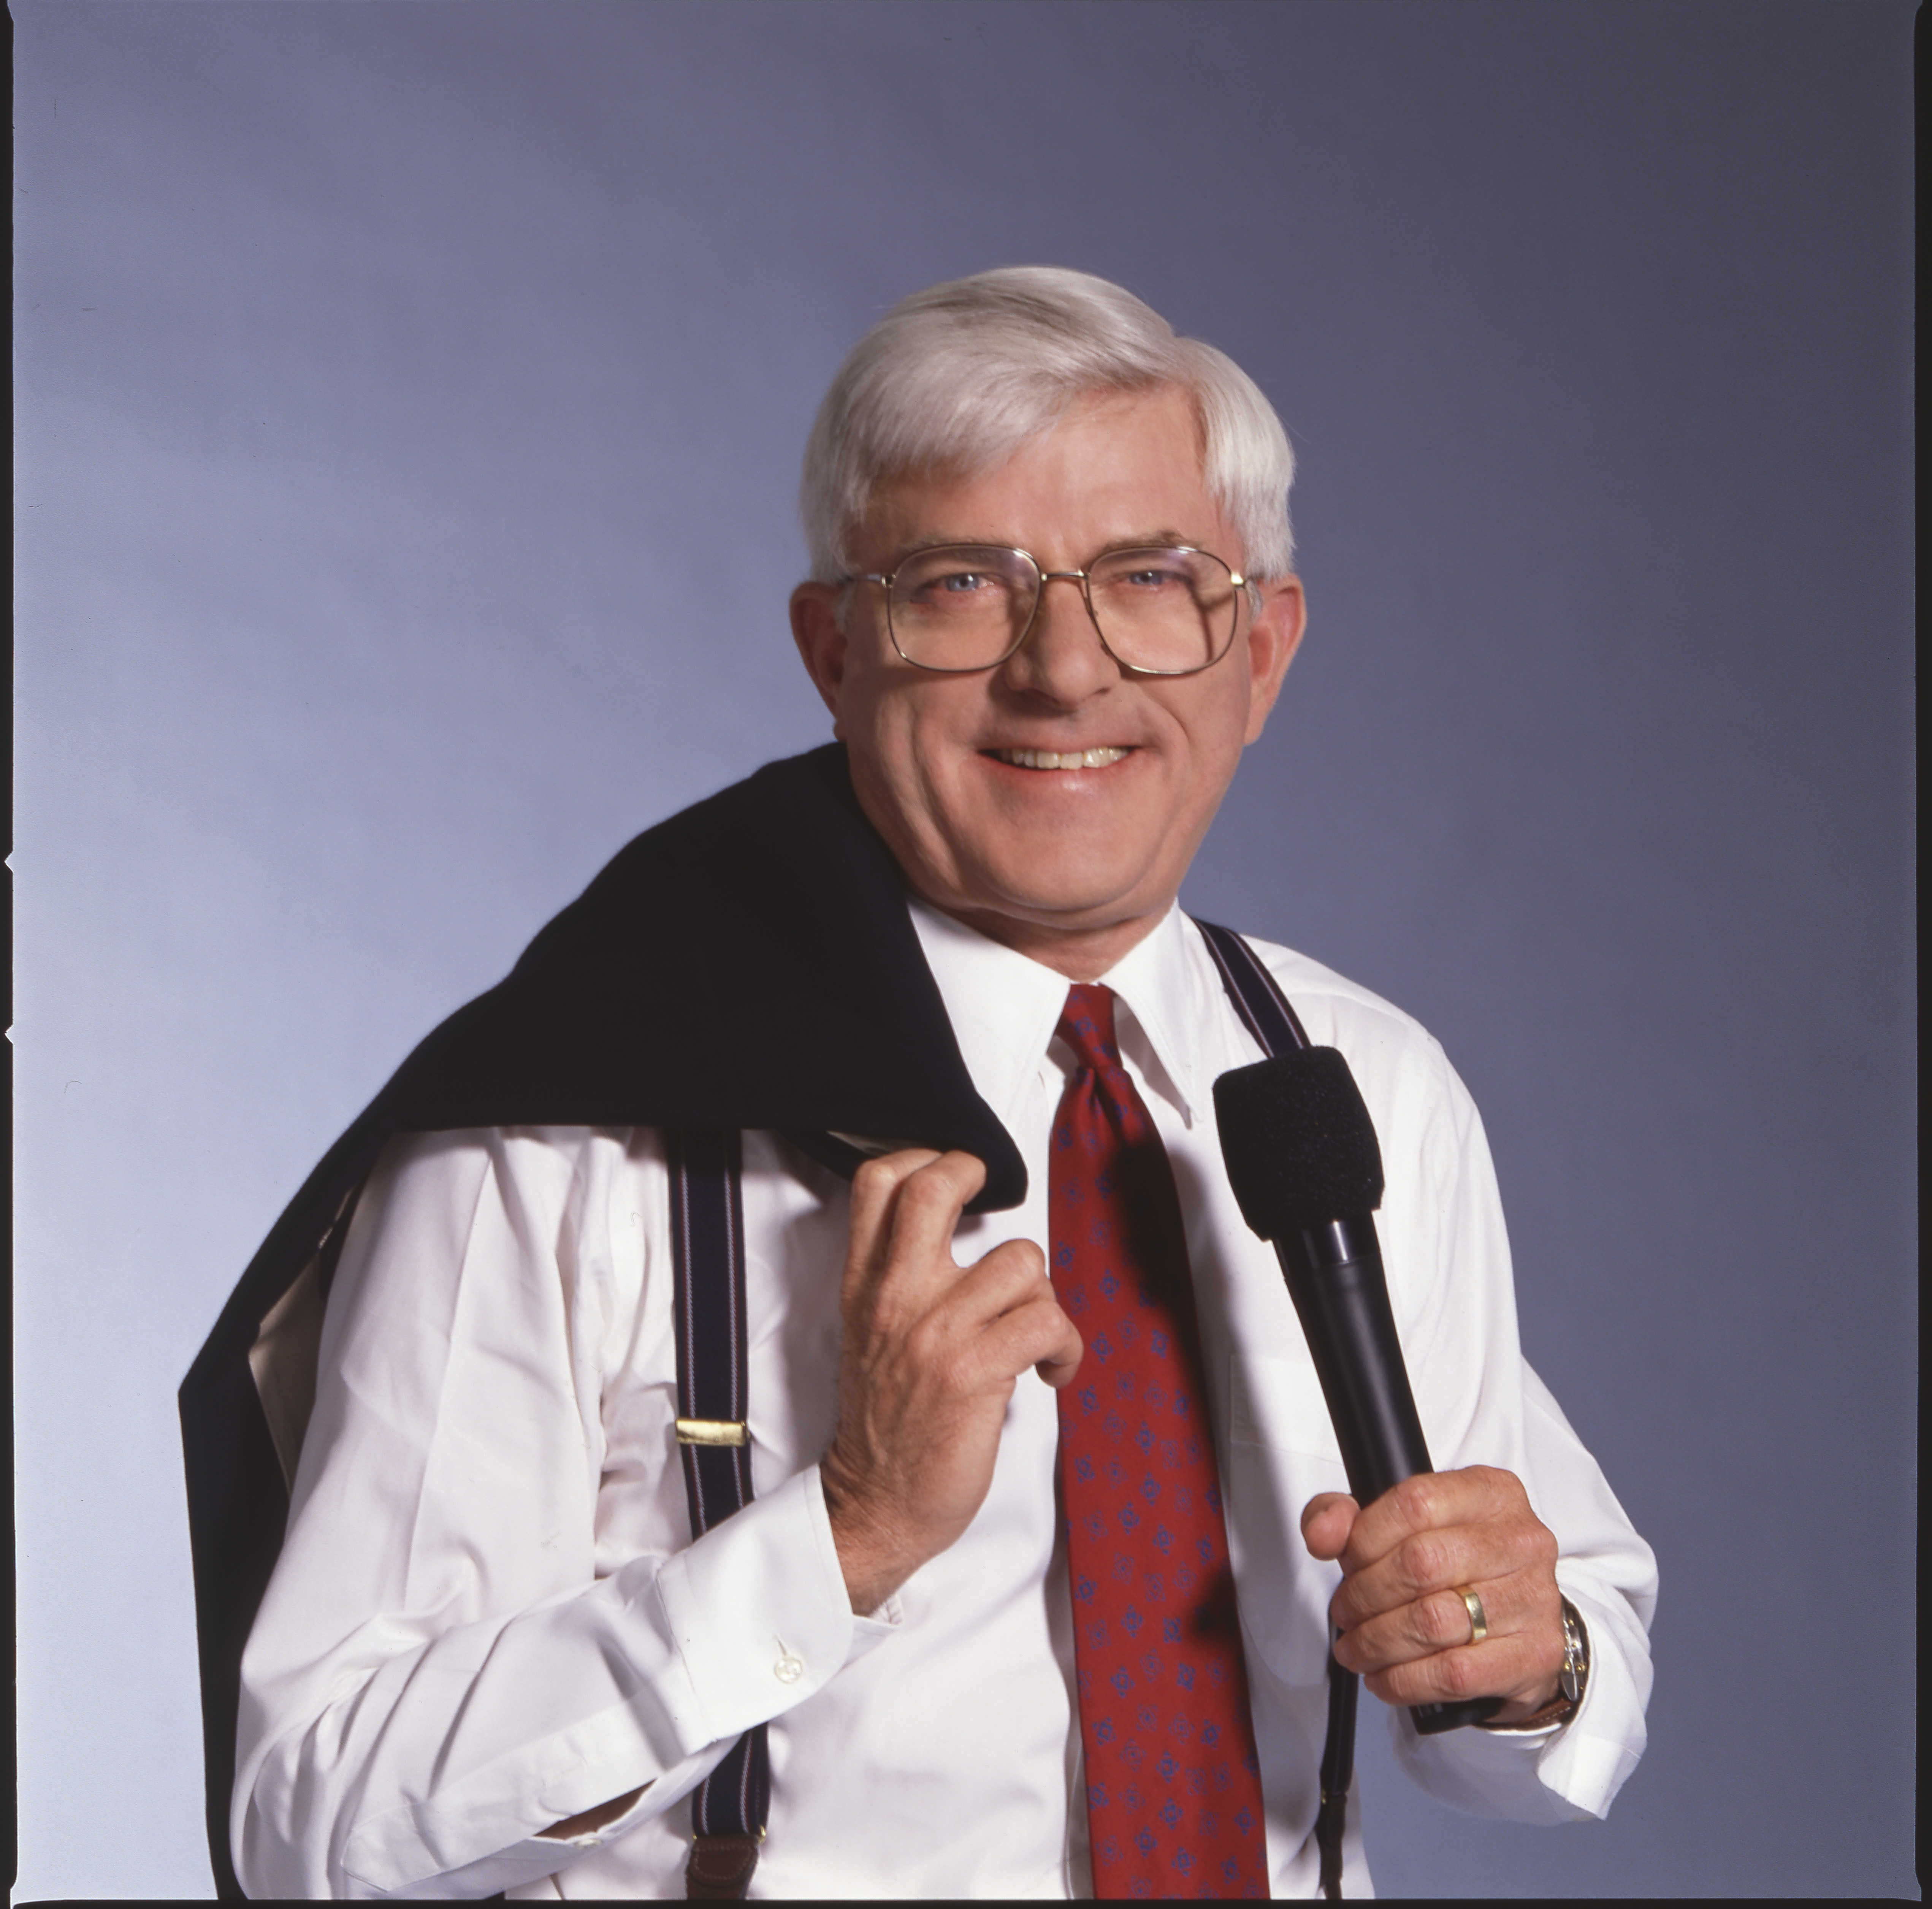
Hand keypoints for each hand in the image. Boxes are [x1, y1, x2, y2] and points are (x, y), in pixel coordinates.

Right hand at [820, 1150, 1082, 1614]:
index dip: (923, 1158)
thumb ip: (896, 1283)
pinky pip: (1047, 1319)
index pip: (878, 1185)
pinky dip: (1066, 1346)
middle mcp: (895, 1299)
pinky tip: (1052, 1370)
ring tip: (1036, 1330)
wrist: (876, 1503)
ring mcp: (934, 1332)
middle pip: (933, 1190)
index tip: (953, 1173)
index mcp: (865, 1287)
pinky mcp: (974, 1371)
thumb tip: (954, 1240)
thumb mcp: (867, 1336)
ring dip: (1043, 1294)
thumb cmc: (884, 1424)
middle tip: (995, 1200)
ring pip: (1021, 1260)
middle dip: (973, 1175)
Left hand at [1301, 1466, 1564, 1723]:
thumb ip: (1348, 1517)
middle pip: (1420, 1564)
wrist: (1518, 1622)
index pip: (1414, 1503)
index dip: (1365, 1538)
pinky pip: (1454, 1673)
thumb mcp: (1404, 1524)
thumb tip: (1323, 1534)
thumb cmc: (1458, 1567)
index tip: (1346, 1562)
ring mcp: (1535, 1599)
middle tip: (1345, 1612)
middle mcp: (1522, 1540)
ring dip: (1377, 1641)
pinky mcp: (1535, 1655)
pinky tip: (1385, 1676)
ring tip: (1356, 1647)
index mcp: (1491, 1493)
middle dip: (1365, 1594)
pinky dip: (1405, 1680)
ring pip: (1433, 1622)